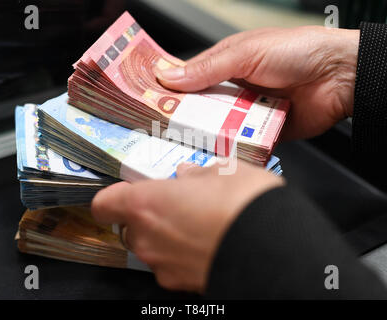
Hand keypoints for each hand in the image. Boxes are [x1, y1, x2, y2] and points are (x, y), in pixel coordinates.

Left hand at [91, 161, 283, 292]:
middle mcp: (147, 240)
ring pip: (153, 248)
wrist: (277, 250)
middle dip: (150, 216)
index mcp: (146, 204)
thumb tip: (187, 175)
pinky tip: (211, 244)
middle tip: (179, 204)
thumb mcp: (224, 172)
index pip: (105, 204)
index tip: (132, 190)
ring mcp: (164, 267)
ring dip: (167, 236)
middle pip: (132, 227)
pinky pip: (174, 265)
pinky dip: (184, 255)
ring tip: (201, 224)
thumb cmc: (243, 202)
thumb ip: (197, 174)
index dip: (115, 197)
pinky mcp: (184, 286)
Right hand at [154, 27, 359, 139]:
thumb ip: (207, 68)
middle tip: (161, 131)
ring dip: (207, 134)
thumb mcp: (246, 53)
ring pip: (218, 128)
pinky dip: (230, 148)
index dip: (169, 90)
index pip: (189, 79)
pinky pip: (240, 143)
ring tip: (185, 146)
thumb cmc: (297, 51)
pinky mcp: (262, 132)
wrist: (340, 76)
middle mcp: (235, 90)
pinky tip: (216, 155)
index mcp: (227, 65)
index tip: (148, 102)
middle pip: (201, 108)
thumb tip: (168, 75)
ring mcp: (248, 112)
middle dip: (185, 118)